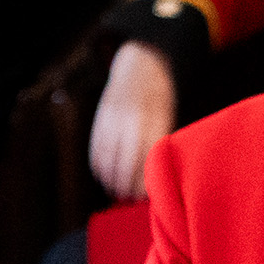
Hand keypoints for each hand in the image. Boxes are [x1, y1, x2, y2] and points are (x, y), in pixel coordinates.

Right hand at [88, 40, 177, 202]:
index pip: (145, 161)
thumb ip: (160, 143)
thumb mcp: (167, 117)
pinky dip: (98, 165)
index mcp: (153, 122)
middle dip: (125, 184)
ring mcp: (113, 118)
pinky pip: (95, 148)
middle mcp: (131, 121)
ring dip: (109, 179)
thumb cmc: (161, 98)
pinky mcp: (101, 118)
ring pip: (106, 158)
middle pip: (124, 163)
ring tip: (115, 191)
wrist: (142, 65)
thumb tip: (154, 176)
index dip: (142, 182)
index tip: (143, 195)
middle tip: (128, 197)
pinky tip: (103, 175)